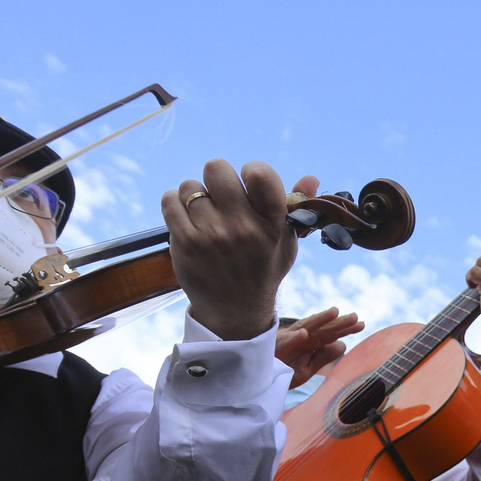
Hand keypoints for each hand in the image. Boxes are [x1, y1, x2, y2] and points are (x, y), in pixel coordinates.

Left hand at [162, 163, 313, 340]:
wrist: (235, 311)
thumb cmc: (262, 269)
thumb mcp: (286, 242)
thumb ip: (296, 208)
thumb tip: (311, 178)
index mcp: (272, 224)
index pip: (260, 174)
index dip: (251, 170)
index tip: (248, 185)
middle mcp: (243, 228)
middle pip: (217, 168)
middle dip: (218, 179)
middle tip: (221, 198)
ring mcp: (212, 235)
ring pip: (190, 185)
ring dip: (195, 196)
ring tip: (205, 216)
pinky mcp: (186, 243)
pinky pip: (170, 201)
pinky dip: (175, 205)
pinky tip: (188, 220)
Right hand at [275, 307, 363, 386]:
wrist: (260, 380)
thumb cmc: (282, 371)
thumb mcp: (307, 369)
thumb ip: (323, 357)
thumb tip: (342, 345)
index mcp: (310, 343)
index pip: (331, 334)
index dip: (345, 328)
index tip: (361, 324)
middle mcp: (301, 338)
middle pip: (323, 329)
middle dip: (338, 323)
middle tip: (355, 317)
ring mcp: (288, 342)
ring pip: (306, 329)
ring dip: (319, 320)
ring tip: (334, 312)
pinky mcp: (276, 349)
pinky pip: (285, 343)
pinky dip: (294, 338)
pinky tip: (304, 333)